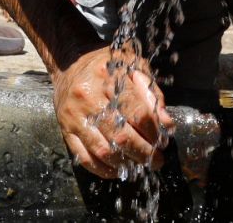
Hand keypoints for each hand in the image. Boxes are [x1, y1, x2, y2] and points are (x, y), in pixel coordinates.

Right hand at [52, 44, 172, 178]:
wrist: (69, 63)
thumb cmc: (106, 66)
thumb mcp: (133, 66)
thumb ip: (151, 92)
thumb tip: (166, 123)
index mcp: (109, 78)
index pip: (138, 113)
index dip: (154, 131)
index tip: (163, 139)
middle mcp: (89, 98)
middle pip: (122, 136)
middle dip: (144, 153)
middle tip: (156, 160)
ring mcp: (75, 116)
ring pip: (103, 151)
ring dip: (126, 164)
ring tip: (139, 165)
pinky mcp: (66, 130)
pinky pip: (84, 157)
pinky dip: (103, 169)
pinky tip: (117, 169)